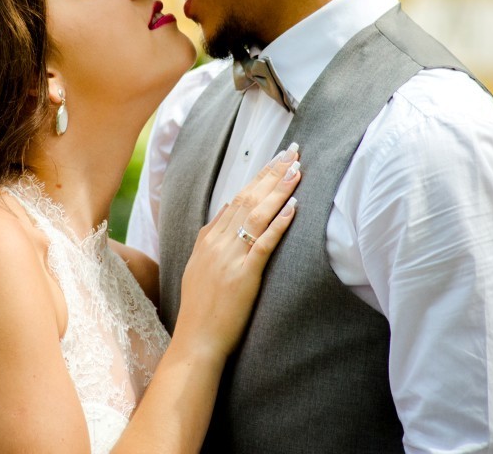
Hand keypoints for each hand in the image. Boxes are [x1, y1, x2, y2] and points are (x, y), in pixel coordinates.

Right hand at [173, 146, 300, 360]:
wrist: (196, 340)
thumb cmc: (201, 309)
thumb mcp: (197, 266)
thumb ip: (210, 237)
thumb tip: (224, 209)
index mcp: (208, 239)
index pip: (236, 198)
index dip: (257, 177)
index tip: (274, 160)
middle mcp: (218, 242)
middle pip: (248, 198)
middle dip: (271, 173)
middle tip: (292, 152)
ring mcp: (230, 257)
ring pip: (257, 213)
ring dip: (279, 189)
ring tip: (297, 169)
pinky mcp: (244, 274)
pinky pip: (264, 242)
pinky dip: (280, 222)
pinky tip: (294, 206)